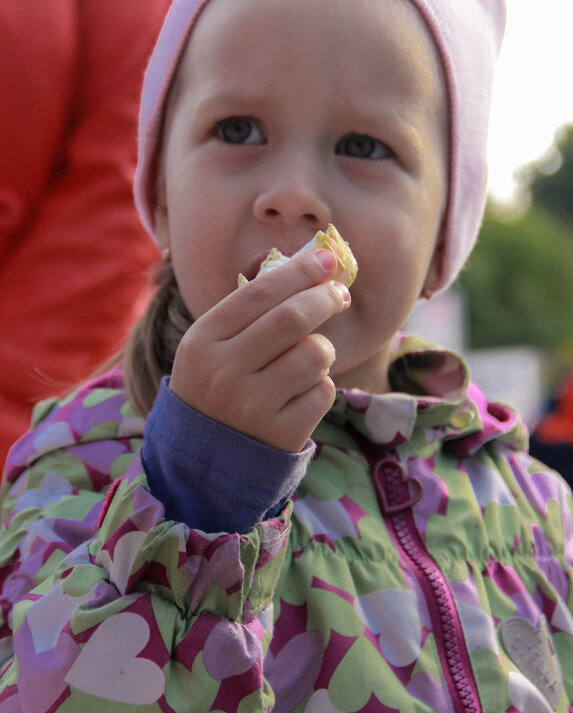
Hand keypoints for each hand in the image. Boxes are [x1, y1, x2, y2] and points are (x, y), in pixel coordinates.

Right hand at [169, 249, 350, 452]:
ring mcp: (252, 407)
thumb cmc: (215, 387)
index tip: (326, 259)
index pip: (259, 292)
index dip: (299, 272)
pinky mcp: (280, 435)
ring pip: (314, 355)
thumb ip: (250, 310)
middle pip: (292, 318)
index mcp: (202, 341)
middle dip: (325, 298)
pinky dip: (321, 387)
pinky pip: (323, 393)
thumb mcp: (211, 347)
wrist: (202, 462)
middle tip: (340, 294)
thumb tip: (308, 266)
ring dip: (323, 350)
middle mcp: (224, 372)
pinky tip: (301, 394)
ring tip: (312, 357)